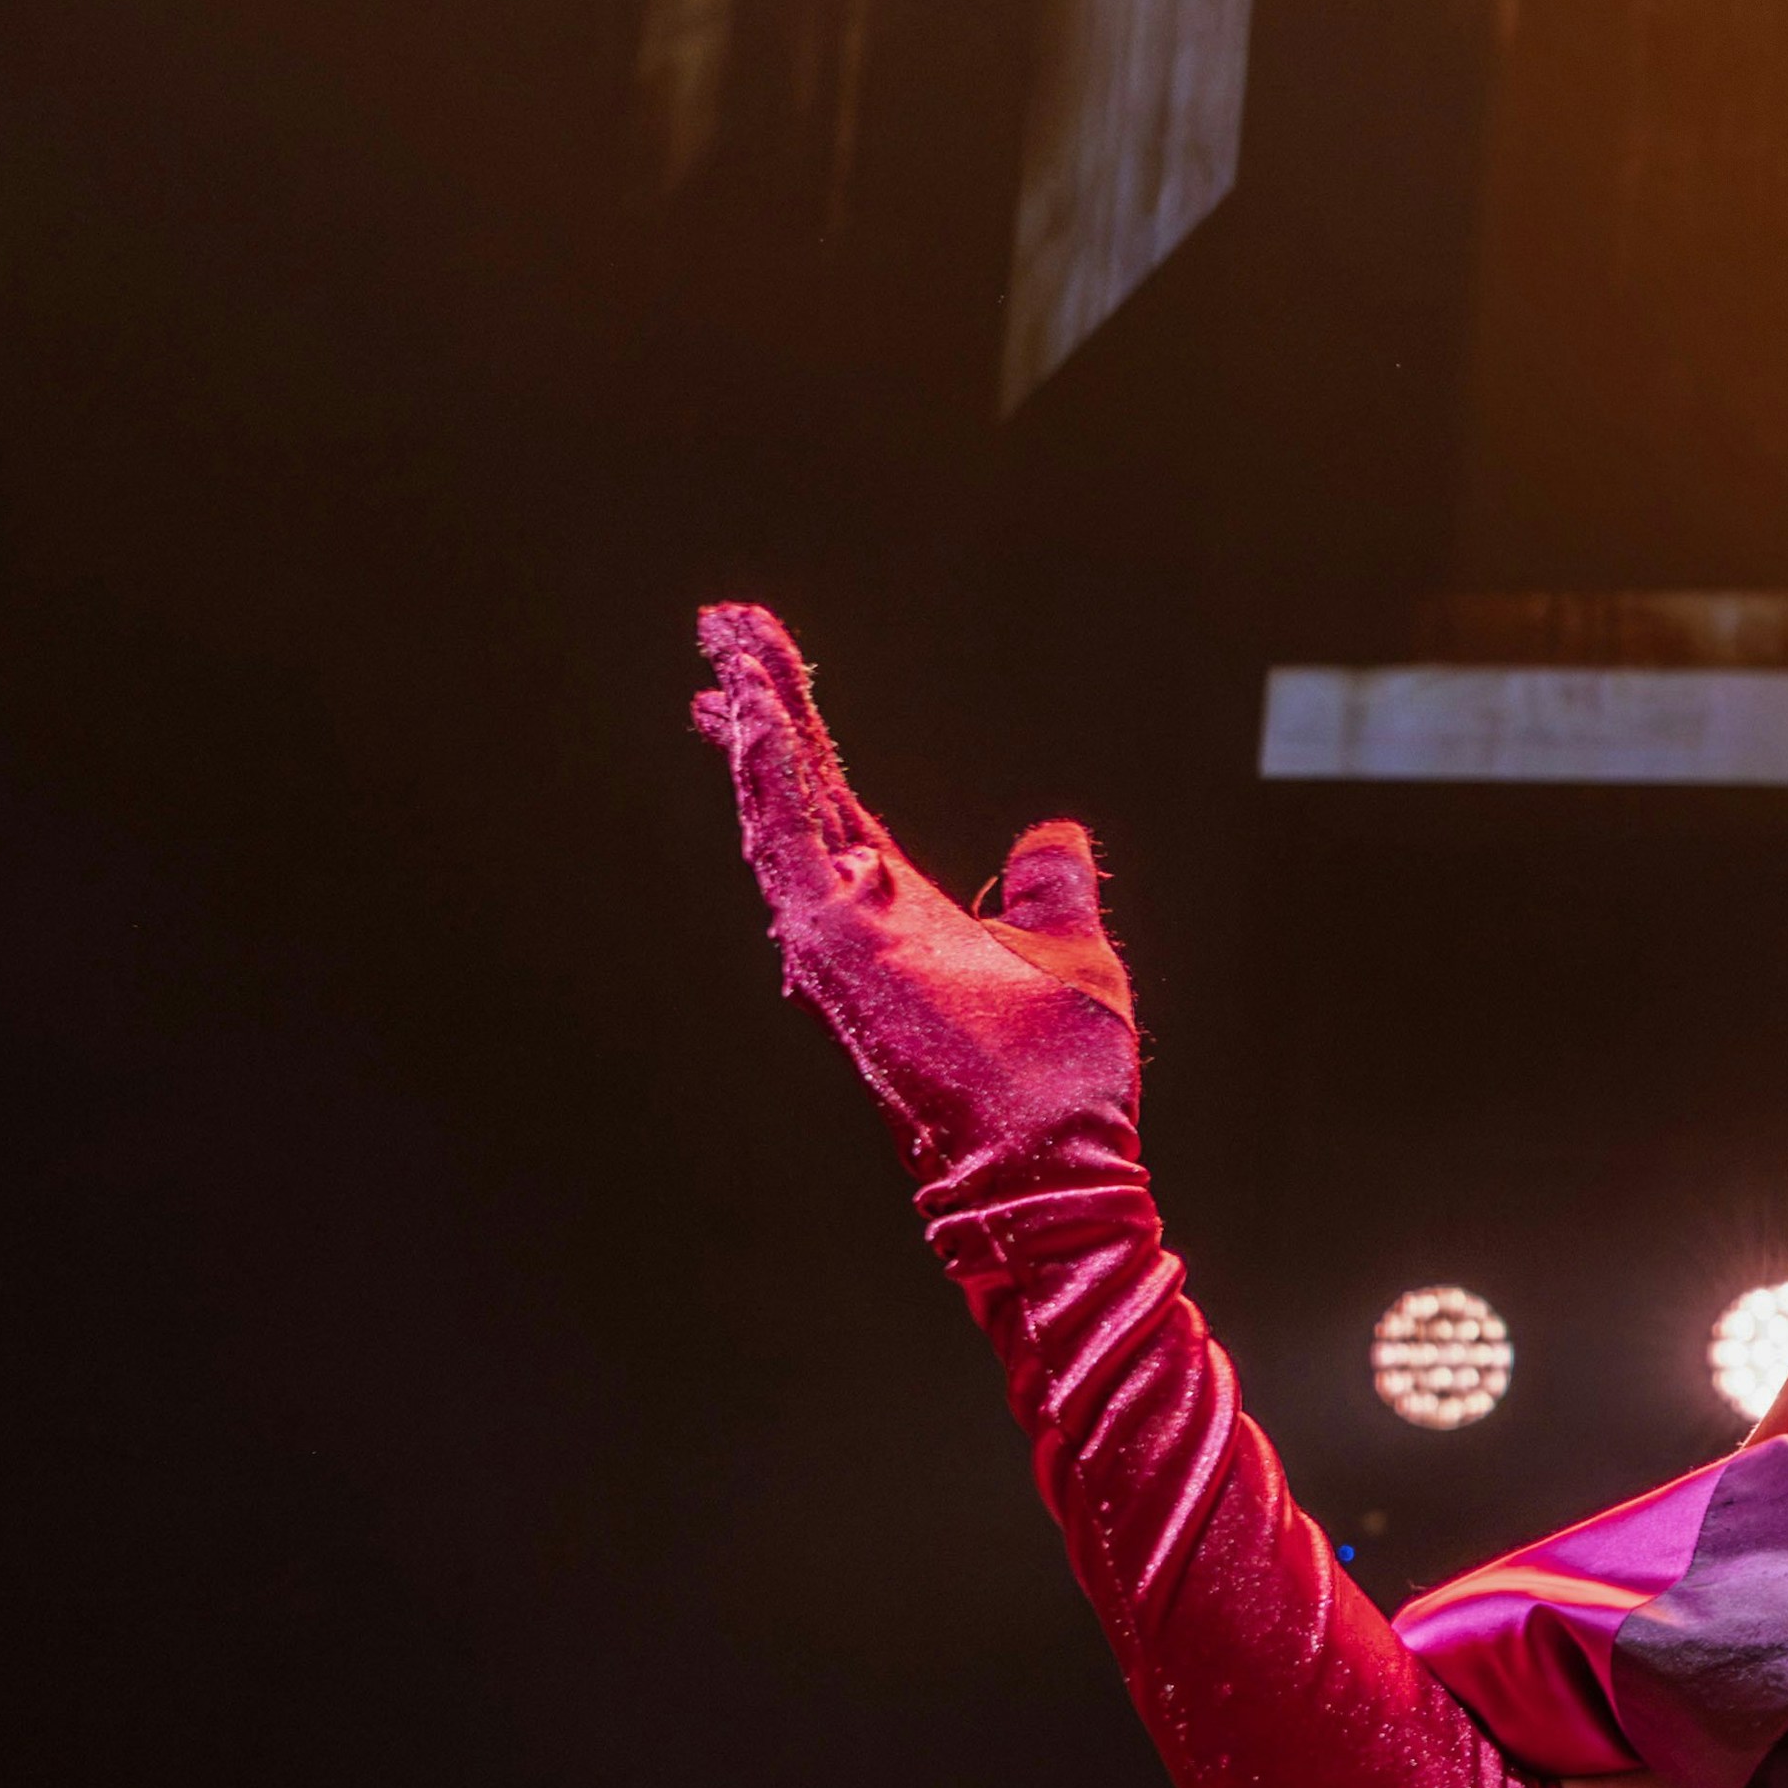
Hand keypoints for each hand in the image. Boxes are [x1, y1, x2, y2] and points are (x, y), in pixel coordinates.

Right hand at [697, 601, 1139, 1201]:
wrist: (1051, 1160)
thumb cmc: (1057, 1081)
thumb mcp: (1067, 950)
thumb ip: (1050, 890)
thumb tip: (1053, 835)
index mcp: (898, 910)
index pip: (832, 806)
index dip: (797, 739)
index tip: (758, 677)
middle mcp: (851, 916)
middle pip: (795, 787)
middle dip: (758, 703)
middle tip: (721, 627)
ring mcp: (834, 930)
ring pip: (782, 800)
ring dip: (757, 717)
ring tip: (728, 641)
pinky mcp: (834, 943)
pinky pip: (790, 838)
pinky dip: (771, 772)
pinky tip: (753, 710)